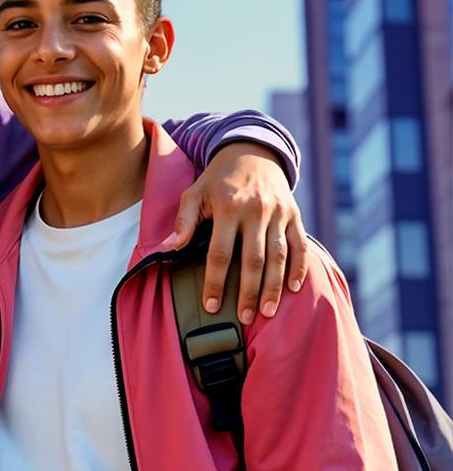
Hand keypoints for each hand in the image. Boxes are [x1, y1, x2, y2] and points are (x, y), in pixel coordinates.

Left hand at [159, 142, 307, 323]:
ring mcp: (278, 213)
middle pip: (252, 259)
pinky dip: (300, 267)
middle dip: (248, 292)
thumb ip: (183, 221)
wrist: (251, 152)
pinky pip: (300, 245)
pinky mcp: (294, 215)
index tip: (210, 306)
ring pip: (279, 256)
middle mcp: (255, 211)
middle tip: (244, 318)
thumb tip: (168, 248)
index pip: (219, 252)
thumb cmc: (217, 180)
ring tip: (268, 312)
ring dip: (274, 287)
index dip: (214, 281)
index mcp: (227, 207)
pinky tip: (295, 289)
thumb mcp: (194, 192)